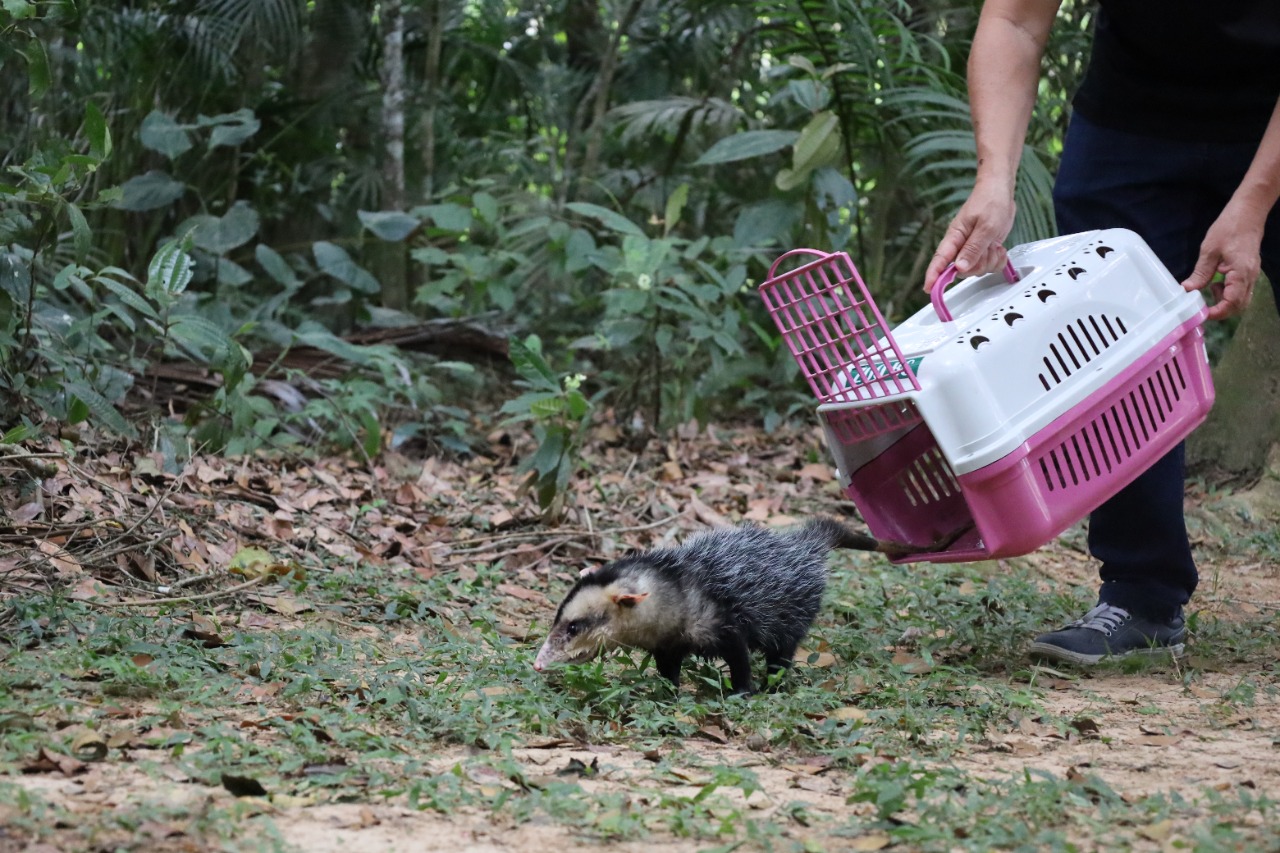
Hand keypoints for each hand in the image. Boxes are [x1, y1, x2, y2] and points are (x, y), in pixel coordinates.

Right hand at [924, 181, 1017, 290]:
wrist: (1000, 192)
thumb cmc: (990, 202)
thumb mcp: (985, 226)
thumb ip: (973, 248)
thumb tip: (960, 268)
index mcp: (954, 237)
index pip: (940, 260)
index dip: (933, 276)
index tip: (928, 289)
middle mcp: (960, 246)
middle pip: (963, 270)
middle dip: (978, 264)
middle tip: (988, 249)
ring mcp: (972, 250)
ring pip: (978, 270)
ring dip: (990, 260)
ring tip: (994, 244)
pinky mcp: (983, 251)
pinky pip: (989, 266)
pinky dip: (998, 260)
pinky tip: (998, 248)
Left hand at [1181, 200, 1265, 320]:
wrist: (1248, 212)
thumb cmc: (1229, 227)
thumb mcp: (1209, 250)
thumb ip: (1201, 272)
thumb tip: (1188, 289)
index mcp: (1241, 273)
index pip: (1232, 302)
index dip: (1217, 312)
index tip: (1200, 313)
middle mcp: (1250, 277)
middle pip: (1239, 305)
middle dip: (1220, 310)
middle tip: (1202, 304)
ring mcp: (1252, 274)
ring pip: (1241, 299)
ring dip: (1224, 301)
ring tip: (1208, 288)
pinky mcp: (1249, 271)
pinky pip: (1241, 290)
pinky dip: (1228, 292)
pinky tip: (1215, 282)